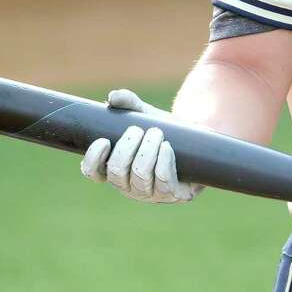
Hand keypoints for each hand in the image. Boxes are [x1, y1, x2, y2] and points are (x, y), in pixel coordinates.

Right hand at [79, 89, 202, 203]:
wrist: (197, 139)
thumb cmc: (163, 129)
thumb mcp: (145, 114)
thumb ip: (128, 102)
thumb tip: (113, 97)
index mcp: (115, 169)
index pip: (94, 172)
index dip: (94, 160)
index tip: (103, 140)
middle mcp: (128, 185)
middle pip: (117, 173)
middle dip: (126, 149)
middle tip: (138, 129)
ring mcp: (150, 193)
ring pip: (140, 178)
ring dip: (147, 152)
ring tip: (156, 133)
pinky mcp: (173, 195)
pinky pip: (164, 184)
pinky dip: (163, 163)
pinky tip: (166, 147)